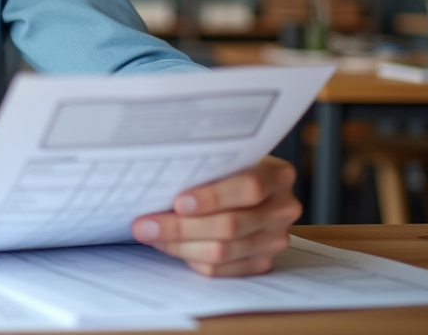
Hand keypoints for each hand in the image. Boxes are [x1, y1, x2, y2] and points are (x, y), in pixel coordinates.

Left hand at [131, 155, 300, 276]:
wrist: (250, 189)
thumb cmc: (227, 168)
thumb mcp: (224, 158)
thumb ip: (204, 166)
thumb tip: (156, 178)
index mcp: (277, 175)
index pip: (249, 188)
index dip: (212, 197)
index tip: (178, 202)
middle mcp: (282, 209)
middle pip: (230, 225)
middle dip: (181, 226)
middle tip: (145, 224)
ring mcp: (274, 239)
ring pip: (222, 252)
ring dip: (179, 245)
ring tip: (149, 234)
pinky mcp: (261, 262)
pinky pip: (220, 269)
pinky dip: (190, 258)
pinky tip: (169, 245)